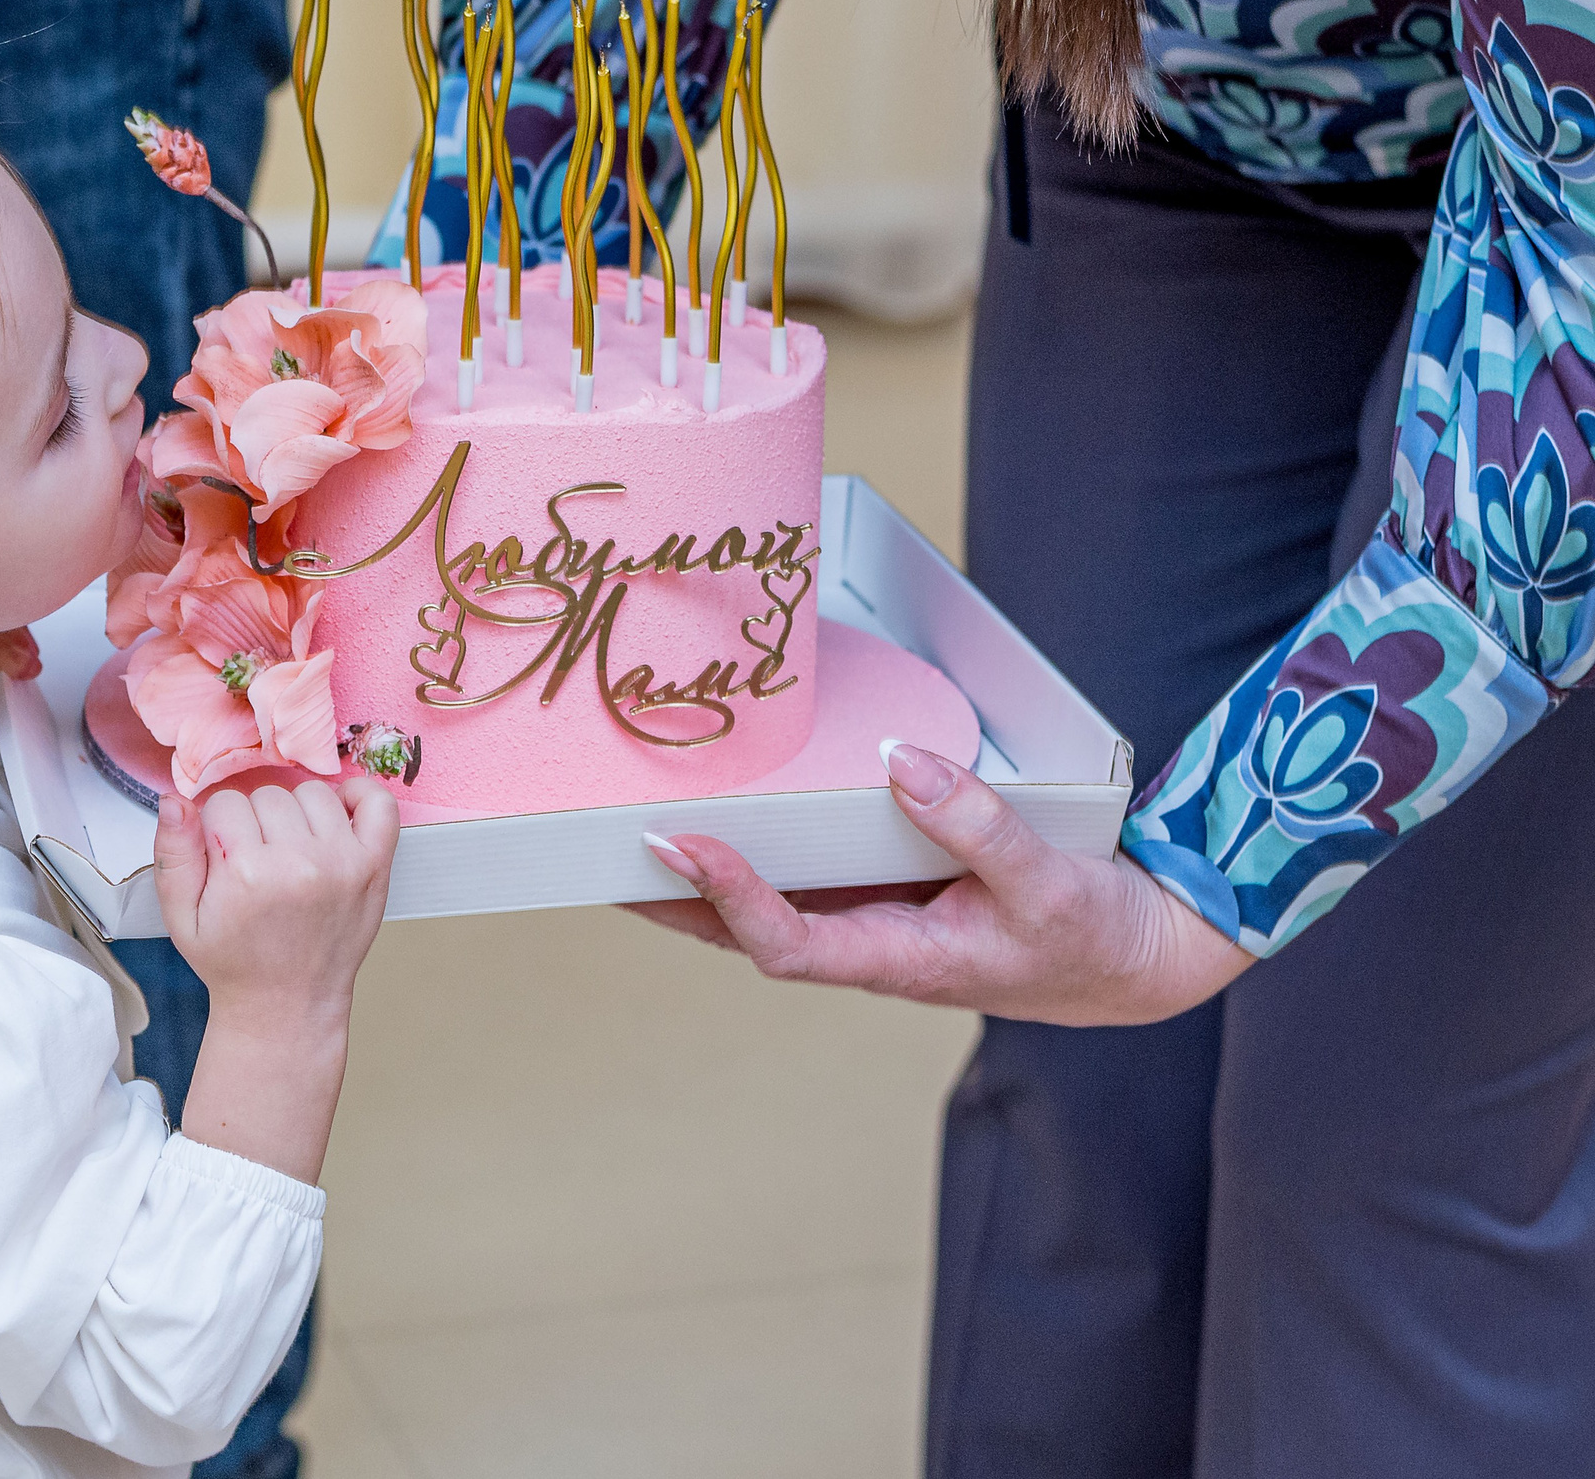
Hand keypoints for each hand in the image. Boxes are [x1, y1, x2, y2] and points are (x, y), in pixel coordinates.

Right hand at [155, 779, 398, 1024]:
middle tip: (257, 862)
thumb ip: (173, 854)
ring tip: (290, 850)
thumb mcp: (182, 918)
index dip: (219, 828)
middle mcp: (297, 863)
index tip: (225, 857)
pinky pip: (378, 804)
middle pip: (268, 795)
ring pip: (313, 793)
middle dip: (255, 822)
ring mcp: (341, 863)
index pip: (225, 803)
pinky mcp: (373, 868)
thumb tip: (174, 800)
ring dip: (298, 814)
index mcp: (246, 873)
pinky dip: (360, 797)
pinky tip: (337, 817)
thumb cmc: (234, 962)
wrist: (286, 1005)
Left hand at [629, 743, 1251, 1026]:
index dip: (726, 898)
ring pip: (762, 904)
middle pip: (740, 931)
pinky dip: (754, 850)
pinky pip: (802, 875)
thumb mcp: (1050, 882)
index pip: (785, 940)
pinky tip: (720, 812)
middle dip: (667, 898)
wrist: (1134, 958)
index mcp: (897, 960)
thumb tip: (899, 762)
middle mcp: (866, 946)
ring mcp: (870, 921)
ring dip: (693, 878)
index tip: (678, 846)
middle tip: (587, 850)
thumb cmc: (1094, 936)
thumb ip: (976, 824)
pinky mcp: (884, 893)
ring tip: (619, 828)